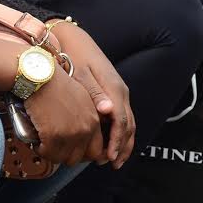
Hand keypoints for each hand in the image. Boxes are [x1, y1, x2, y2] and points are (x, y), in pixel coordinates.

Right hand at [23, 69, 104, 166]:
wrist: (39, 74)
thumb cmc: (55, 83)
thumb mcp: (81, 98)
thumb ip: (87, 117)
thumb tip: (82, 134)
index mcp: (94, 120)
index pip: (96, 151)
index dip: (81, 154)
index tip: (69, 151)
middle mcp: (86, 129)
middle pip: (79, 158)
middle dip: (66, 155)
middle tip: (54, 147)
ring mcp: (70, 134)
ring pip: (63, 159)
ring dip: (53, 154)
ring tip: (45, 143)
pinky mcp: (53, 135)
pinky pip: (48, 154)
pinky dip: (41, 150)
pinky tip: (37, 141)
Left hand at [51, 22, 135, 167]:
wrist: (74, 38)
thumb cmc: (73, 55)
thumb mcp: (79, 73)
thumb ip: (93, 93)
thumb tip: (107, 111)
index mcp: (114, 89)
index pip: (121, 122)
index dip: (117, 142)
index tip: (109, 158)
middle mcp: (120, 91)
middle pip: (129, 124)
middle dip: (122, 146)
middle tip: (111, 164)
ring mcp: (118, 91)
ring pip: (128, 121)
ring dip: (123, 141)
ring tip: (112, 158)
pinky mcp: (113, 90)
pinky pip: (121, 115)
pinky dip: (119, 131)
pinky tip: (109, 140)